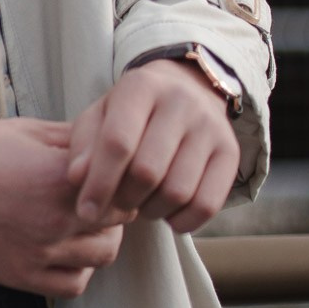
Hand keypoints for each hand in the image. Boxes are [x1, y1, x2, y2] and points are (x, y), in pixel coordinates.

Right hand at [0, 117, 131, 298]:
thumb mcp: (24, 131)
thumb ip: (71, 140)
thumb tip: (105, 142)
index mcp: (60, 177)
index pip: (122, 187)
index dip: (121, 180)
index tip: (111, 175)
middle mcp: (57, 218)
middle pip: (118, 224)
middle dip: (115, 210)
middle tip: (100, 198)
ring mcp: (41, 252)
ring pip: (102, 257)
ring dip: (100, 240)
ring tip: (83, 225)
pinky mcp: (22, 276)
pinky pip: (73, 285)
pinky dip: (78, 270)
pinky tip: (64, 251)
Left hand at [67, 60, 238, 234]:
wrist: (184, 90)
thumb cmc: (130, 112)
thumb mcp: (99, 117)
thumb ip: (83, 146)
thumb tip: (78, 179)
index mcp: (141, 86)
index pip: (118, 142)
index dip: (99, 183)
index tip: (86, 211)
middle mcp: (181, 101)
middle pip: (147, 171)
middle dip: (124, 199)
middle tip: (116, 204)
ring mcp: (210, 126)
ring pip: (177, 191)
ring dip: (151, 211)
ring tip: (140, 203)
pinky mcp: (231, 151)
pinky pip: (207, 204)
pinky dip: (182, 221)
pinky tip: (167, 212)